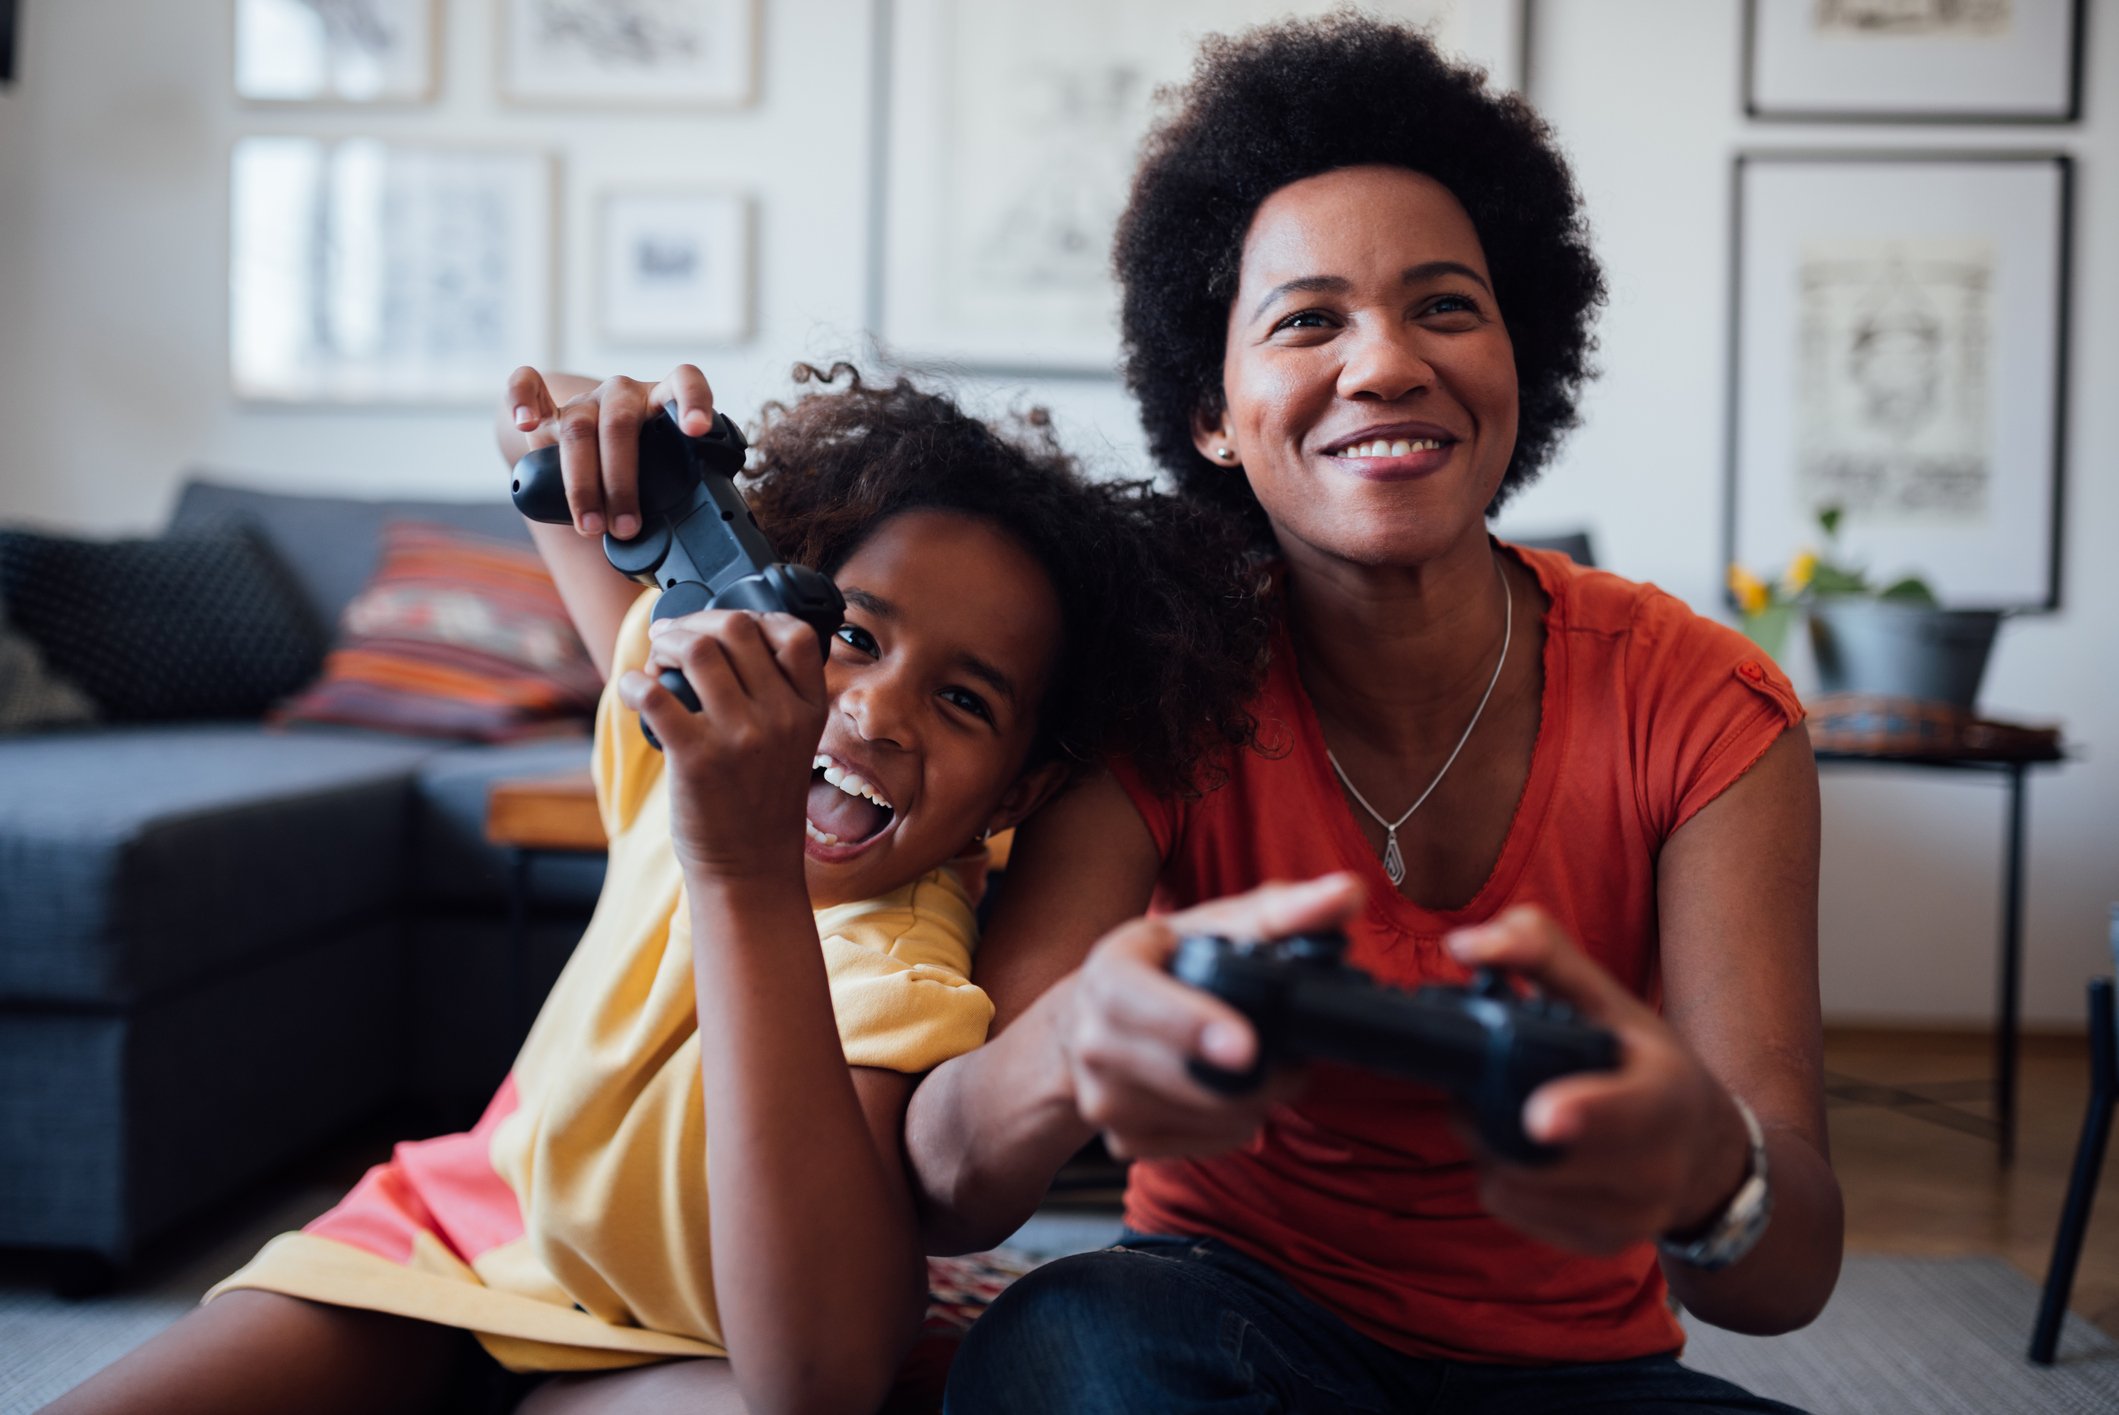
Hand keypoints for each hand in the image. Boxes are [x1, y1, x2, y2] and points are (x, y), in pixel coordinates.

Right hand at [504, 364, 716, 540]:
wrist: (595, 442)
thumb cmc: (640, 466)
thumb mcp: (664, 476)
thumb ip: (675, 500)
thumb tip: (675, 556)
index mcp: (662, 400)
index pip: (684, 382)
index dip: (693, 400)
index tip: (697, 429)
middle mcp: (624, 394)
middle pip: (619, 426)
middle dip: (621, 483)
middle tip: (626, 528)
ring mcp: (586, 399)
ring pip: (579, 428)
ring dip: (583, 483)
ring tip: (591, 525)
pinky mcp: (549, 409)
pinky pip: (527, 386)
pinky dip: (522, 399)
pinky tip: (525, 424)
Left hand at [619, 608, 826, 882]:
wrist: (751, 869)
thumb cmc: (763, 806)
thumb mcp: (794, 745)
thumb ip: (777, 697)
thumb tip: (724, 640)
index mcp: (808, 710)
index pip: (797, 634)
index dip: (755, 616)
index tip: (725, 627)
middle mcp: (781, 718)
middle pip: (738, 629)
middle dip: (696, 622)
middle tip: (672, 637)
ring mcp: (741, 737)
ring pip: (698, 650)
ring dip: (666, 643)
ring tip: (656, 660)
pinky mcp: (698, 758)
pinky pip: (656, 694)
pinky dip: (634, 683)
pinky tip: (634, 691)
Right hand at [1056, 874, 1363, 1159]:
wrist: (1091, 1022)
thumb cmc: (1164, 965)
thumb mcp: (1212, 926)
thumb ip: (1285, 910)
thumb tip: (1349, 893)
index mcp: (1110, 973)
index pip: (1138, 1003)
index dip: (1193, 1026)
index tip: (1247, 1048)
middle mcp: (1095, 1040)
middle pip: (1189, 1079)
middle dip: (1263, 1076)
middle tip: (1297, 1058)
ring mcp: (1103, 1098)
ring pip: (1208, 1118)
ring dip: (1256, 1100)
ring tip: (1265, 1068)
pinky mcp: (1123, 1141)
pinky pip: (1205, 1144)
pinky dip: (1236, 1125)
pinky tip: (1234, 1093)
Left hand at [1445, 906, 1752, 1253]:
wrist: (1702, 1149)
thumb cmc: (1642, 1061)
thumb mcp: (1606, 997)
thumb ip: (1539, 952)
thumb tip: (1463, 944)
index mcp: (1667, 1094)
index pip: (1626, 1112)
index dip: (1583, 1114)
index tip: (1542, 1117)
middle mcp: (1657, 1166)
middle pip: (1543, 1156)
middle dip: (1490, 1115)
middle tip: (1476, 1082)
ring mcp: (1631, 1215)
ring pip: (1514, 1185)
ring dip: (1487, 1147)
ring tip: (1500, 1111)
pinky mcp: (1600, 1243)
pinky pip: (1512, 1211)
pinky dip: (1499, 1178)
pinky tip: (1520, 1152)